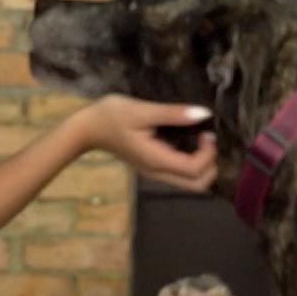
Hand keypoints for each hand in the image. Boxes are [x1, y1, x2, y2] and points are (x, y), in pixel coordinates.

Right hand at [71, 95, 219, 191]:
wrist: (86, 129)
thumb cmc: (110, 116)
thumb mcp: (142, 110)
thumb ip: (174, 114)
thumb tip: (204, 114)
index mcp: (156, 160)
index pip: (193, 170)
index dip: (208, 154)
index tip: (205, 132)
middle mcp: (157, 172)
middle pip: (196, 185)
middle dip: (210, 165)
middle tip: (206, 140)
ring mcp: (154, 172)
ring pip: (189, 183)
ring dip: (202, 166)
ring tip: (198, 140)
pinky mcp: (152, 167)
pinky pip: (179, 174)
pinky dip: (192, 164)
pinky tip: (188, 143)